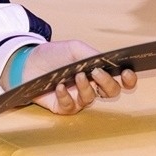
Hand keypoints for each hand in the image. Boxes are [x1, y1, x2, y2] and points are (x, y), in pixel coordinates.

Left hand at [12, 40, 137, 115]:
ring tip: (77, 76)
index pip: (120, 79)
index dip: (128, 79)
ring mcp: (78, 97)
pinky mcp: (63, 106)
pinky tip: (59, 87)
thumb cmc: (53, 55)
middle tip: (96, 73)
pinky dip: (66, 96)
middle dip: (108, 84)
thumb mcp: (75, 48)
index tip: (127, 73)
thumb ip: (92, 55)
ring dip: (86, 88)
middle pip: (111, 92)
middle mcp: (91, 86)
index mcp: (98, 70)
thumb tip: (106, 62)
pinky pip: (71, 106)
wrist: (27, 62)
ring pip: (91, 99)